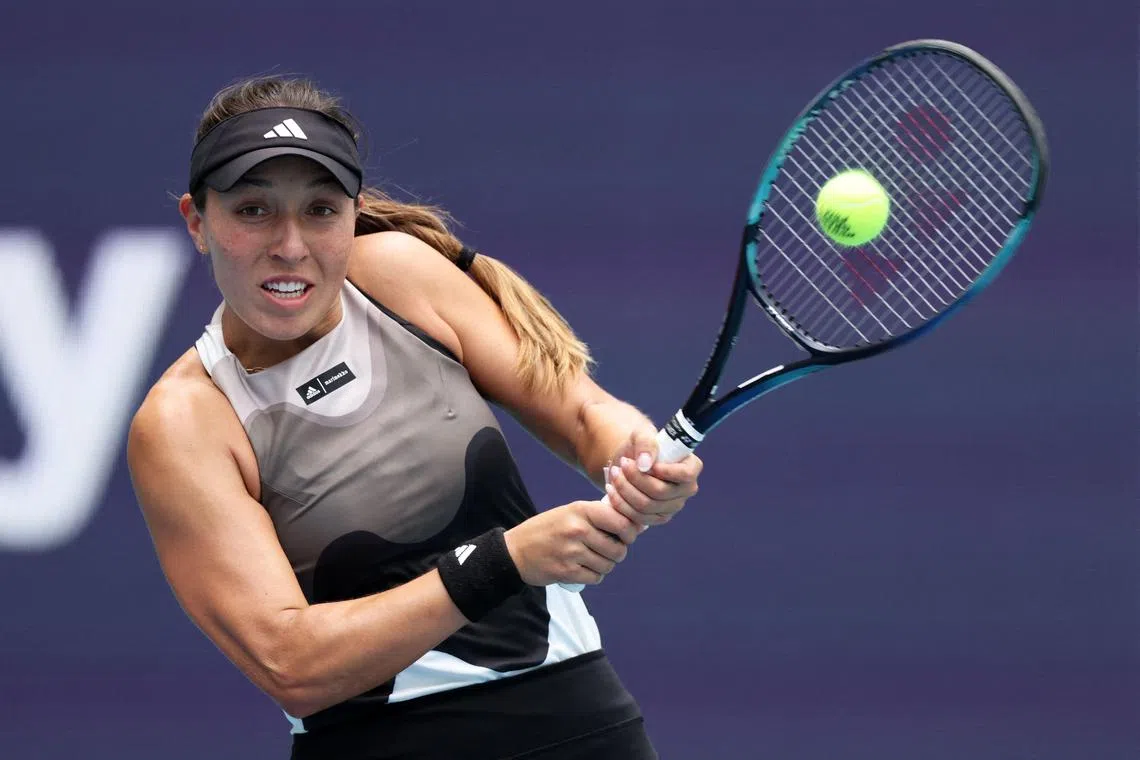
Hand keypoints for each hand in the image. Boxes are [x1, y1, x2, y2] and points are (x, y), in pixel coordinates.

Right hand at [503, 500, 641, 586]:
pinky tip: (584, 568)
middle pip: (618, 548)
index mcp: (581, 510)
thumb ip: (599, 516)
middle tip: (609, 550)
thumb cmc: (547, 530)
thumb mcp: (570, 512)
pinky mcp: (566, 571)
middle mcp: (578, 529)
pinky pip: (595, 577)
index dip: (630, 532)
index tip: (627, 536)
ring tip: (593, 559)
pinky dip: (594, 575)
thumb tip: (636, 526)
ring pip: (608, 565)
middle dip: (618, 552)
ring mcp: (572, 552)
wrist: (515, 550)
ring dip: (605, 565)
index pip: (621, 522)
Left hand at [604, 426, 702, 528]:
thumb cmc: (640, 446)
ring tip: (615, 473)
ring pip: (646, 506)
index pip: (686, 474)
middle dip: (635, 478)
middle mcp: (686, 490)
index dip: (667, 471)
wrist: (629, 462)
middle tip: (621, 464)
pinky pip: (638, 518)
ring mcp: (672, 507)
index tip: (645, 463)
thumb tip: (645, 464)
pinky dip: (620, 504)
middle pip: (660, 492)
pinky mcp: (656, 518)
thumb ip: (645, 443)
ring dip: (625, 489)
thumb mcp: (641, 434)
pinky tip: (612, 488)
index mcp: (691, 467)